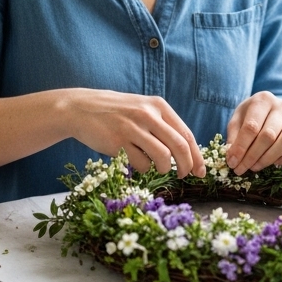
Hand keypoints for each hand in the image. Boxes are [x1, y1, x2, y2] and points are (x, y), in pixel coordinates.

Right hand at [66, 89, 204, 178]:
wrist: (80, 109)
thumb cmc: (116, 113)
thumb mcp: (142, 109)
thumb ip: (162, 125)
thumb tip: (187, 152)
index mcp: (158, 106)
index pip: (186, 134)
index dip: (197, 156)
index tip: (200, 171)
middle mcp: (148, 115)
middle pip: (180, 147)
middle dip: (186, 166)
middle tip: (184, 176)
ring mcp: (133, 128)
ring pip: (163, 157)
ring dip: (164, 169)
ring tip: (158, 168)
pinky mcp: (118, 142)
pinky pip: (141, 164)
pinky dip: (142, 168)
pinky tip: (135, 161)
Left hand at [226, 92, 281, 173]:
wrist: (272, 110)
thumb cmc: (252, 116)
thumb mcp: (238, 120)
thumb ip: (234, 136)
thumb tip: (232, 156)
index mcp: (263, 100)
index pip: (251, 126)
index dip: (241, 147)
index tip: (232, 162)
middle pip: (268, 135)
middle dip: (252, 156)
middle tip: (240, 169)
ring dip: (268, 159)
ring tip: (254, 167)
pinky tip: (274, 163)